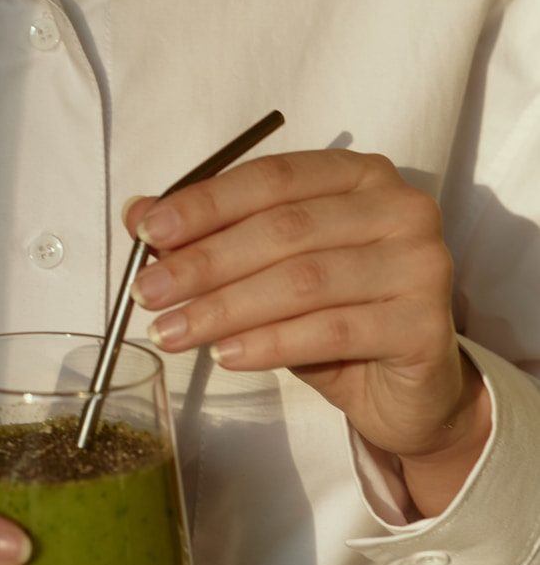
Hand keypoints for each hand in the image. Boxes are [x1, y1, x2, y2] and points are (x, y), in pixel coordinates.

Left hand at [123, 150, 490, 513]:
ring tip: (171, 332)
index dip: (204, 205)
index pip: (270, 178)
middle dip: (204, 263)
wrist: (403, 388)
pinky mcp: (425, 324)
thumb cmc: (331, 315)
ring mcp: (420, 262)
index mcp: (356, 175)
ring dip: (224, 308)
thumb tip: (138, 214)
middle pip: (283, 229)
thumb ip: (210, 236)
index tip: (147, 233)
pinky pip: (331, 330)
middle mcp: (397, 207)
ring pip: (302, 281)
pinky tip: (225, 356)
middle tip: (147, 293)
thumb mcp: (265, 271)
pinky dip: (269, 343)